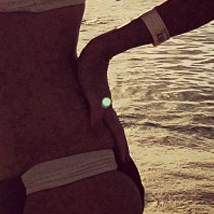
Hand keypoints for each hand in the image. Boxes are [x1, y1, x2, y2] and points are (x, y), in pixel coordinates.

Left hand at [77, 37, 128, 161]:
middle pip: (115, 128)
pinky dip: (102, 122)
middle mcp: (106, 106)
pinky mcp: (96, 94)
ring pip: (109, 121)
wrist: (95, 52)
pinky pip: (101, 114)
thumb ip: (94, 110)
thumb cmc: (89, 71)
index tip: (124, 162)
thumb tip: (95, 130)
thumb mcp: (89, 91)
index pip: (116, 131)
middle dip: (119, 144)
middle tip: (122, 160)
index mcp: (106, 108)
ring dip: (111, 134)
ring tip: (111, 145)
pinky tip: (98, 123)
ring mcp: (102, 100)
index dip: (120, 146)